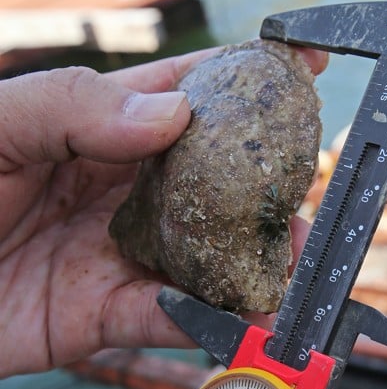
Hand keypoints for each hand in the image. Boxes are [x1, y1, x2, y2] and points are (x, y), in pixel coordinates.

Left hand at [0, 48, 325, 377]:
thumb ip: (74, 106)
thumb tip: (174, 114)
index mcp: (97, 130)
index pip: (186, 97)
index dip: (248, 80)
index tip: (306, 69)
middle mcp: (121, 192)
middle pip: (213, 183)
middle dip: (268, 184)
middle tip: (309, 190)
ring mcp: (117, 256)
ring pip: (204, 255)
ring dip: (254, 260)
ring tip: (293, 262)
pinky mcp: (103, 318)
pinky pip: (167, 318)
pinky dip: (209, 319)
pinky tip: (244, 315)